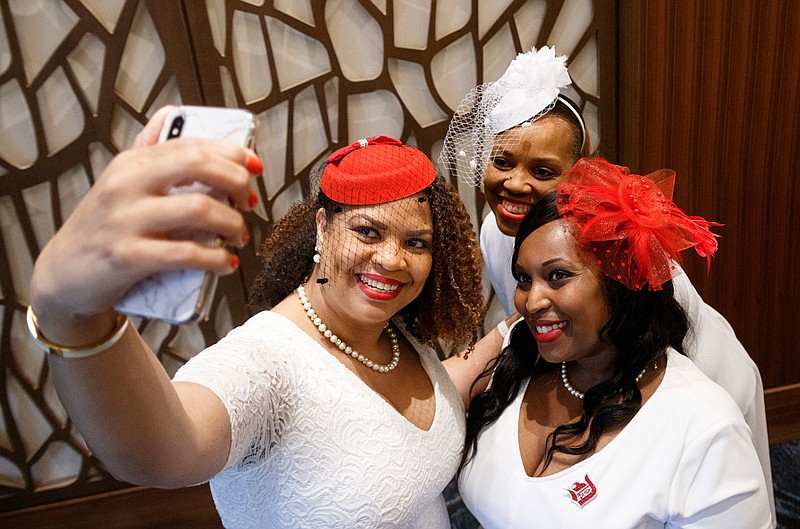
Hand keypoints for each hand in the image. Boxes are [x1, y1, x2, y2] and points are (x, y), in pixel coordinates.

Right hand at [29, 106, 262, 330]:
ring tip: (238, 235)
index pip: (191, 144)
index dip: (232, 152)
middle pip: (197, 165)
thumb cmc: (101, 228)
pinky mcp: (127, 257)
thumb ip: (148, 150)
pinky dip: (216, 259)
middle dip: (236, 180)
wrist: (63, 275)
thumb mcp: (119, 183)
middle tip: (249, 201)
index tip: (254, 167)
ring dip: (232, 223)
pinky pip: (185, 253)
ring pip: (198, 209)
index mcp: (131, 164)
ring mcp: (125, 220)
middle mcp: (126, 185)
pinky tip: (225, 263)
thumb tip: (172, 113)